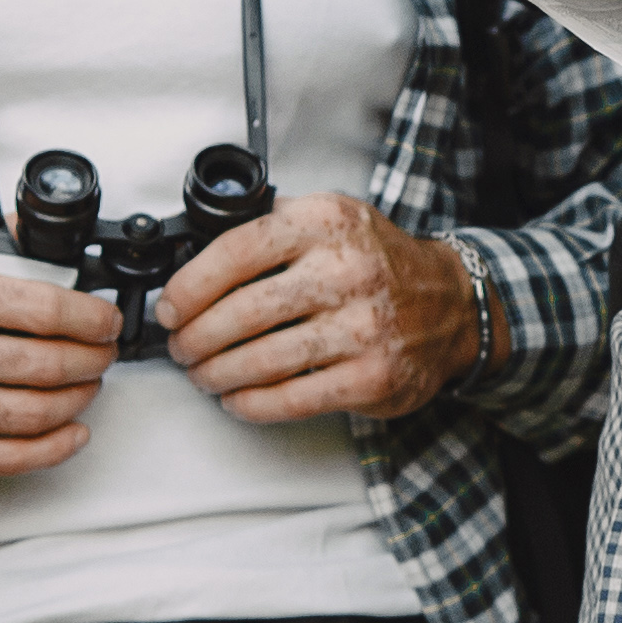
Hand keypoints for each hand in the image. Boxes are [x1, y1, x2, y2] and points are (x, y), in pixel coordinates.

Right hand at [0, 222, 122, 474]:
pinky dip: (52, 448)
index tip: (106, 320)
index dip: (92, 317)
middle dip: (94, 359)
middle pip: (50, 363)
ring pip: (35, 411)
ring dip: (78, 400)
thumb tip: (38, 231)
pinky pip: (7, 457)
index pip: (47, 308)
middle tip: (104, 352)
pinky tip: (72, 432)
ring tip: (89, 385)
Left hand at [161, 192, 479, 424]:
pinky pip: (291, 399)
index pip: (236, 252)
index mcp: (325, 223)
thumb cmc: (377, 263)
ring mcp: (362, 327)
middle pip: (240, 313)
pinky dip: (252, 404)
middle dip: (195, 339)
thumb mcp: (330, 218)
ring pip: (261, 360)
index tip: (170, 308)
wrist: (451, 304)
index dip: (189, 287)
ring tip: (204, 374)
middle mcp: (346, 271)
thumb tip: (193, 259)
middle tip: (182, 348)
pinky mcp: (371, 376)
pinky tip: (237, 399)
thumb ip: (270, 226)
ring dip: (217, 374)